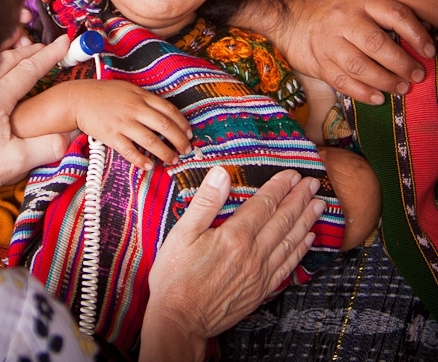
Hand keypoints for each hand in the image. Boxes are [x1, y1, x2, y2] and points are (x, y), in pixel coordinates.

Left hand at [0, 39, 70, 228]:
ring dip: (11, 50)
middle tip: (50, 45)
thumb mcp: (18, 162)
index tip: (63, 43)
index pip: (27, 70)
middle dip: (33, 49)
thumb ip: (48, 145)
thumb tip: (70, 133)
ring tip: (25, 45)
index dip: (48, 55)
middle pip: (9, 58)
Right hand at [73, 79, 192, 168]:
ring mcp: (123, 123)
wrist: (78, 99)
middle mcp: (134, 108)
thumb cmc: (104, 94)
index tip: (189, 133)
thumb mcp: (128, 89)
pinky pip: (129, 151)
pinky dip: (141, 160)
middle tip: (186, 150)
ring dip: (165, 153)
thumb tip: (164, 113)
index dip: (182, 123)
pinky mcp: (111, 135)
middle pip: (164, 126)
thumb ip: (145, 99)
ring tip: (172, 160)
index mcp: (141, 95)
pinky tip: (149, 166)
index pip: (169, 110)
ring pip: (150, 140)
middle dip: (179, 140)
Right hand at [140, 167, 323, 361]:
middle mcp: (253, 254)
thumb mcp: (182, 233)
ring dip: (306, 221)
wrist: (180, 321)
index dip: (280, 187)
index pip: (264, 204)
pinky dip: (300, 251)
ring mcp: (260, 274)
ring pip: (290, 242)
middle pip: (283, 220)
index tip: (292, 174)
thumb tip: (221, 174)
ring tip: (319, 206)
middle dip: (300, 199)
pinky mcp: (260, 291)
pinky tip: (308, 240)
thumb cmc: (176, 276)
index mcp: (235, 236)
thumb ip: (205, 202)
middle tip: (313, 183)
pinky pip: (287, 266)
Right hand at [274, 0, 431, 102]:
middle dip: (402, 64)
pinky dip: (363, 93)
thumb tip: (423, 33)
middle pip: (378, 44)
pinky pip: (343, 82)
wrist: (287, 16)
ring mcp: (328, 42)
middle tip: (416, 75)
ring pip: (360, 67)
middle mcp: (343, 20)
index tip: (429, 51)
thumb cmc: (330, 9)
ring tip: (401, 88)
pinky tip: (378, 98)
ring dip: (386, 81)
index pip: (395, 14)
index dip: (417, 34)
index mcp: (359, 0)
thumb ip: (383, 14)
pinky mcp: (317, 62)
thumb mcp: (356, 0)